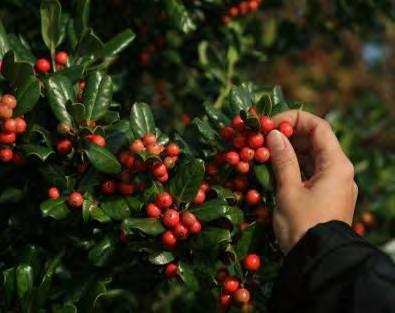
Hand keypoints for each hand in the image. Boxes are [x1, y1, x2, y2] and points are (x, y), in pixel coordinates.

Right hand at [266, 110, 357, 253]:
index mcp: (336, 165)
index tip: (270, 124)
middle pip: (314, 141)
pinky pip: (309, 173)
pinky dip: (292, 167)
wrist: (319, 263)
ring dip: (287, 152)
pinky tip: (273, 168)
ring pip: (310, 157)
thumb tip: (274, 134)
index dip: (293, 120)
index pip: (318, 127)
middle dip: (287, 136)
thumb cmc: (303, 225)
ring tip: (263, 152)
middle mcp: (339, 171)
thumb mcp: (289, 190)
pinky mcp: (325, 196)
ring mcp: (333, 184)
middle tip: (262, 137)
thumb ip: (283, 159)